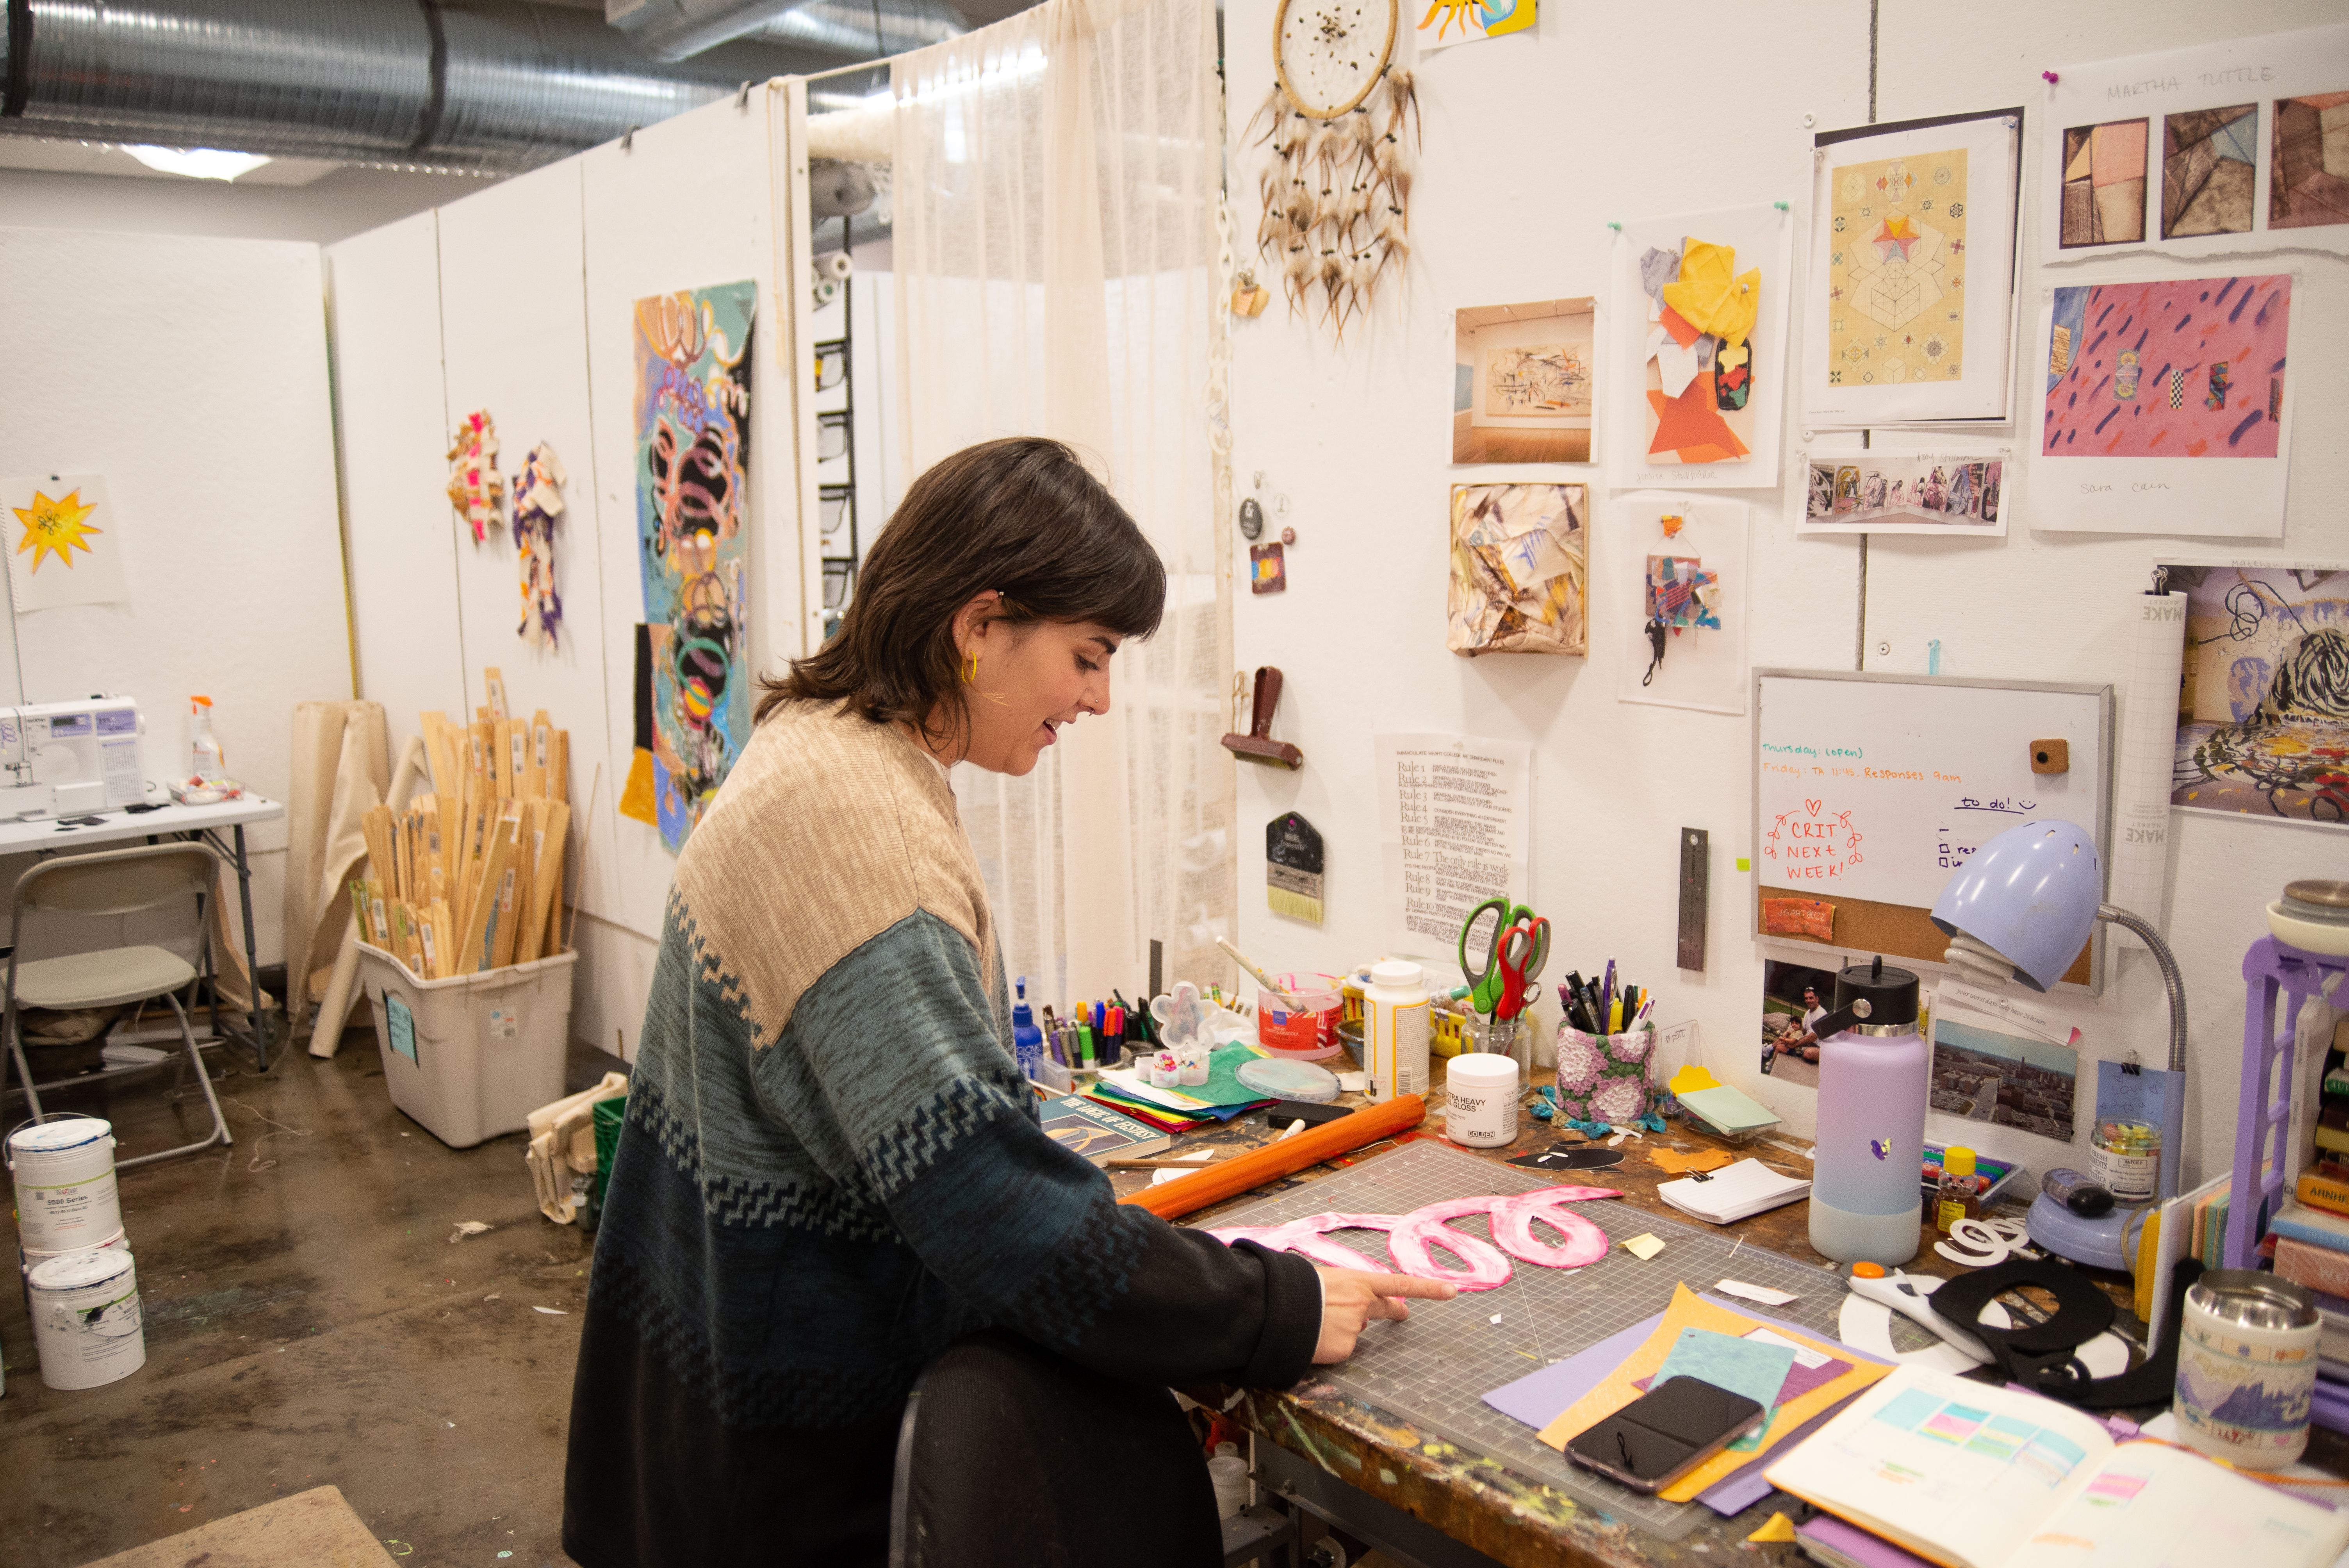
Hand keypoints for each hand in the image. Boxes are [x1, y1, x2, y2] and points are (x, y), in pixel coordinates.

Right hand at [1310, 1267, 1457, 1363]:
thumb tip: (1361, 1315)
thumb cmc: (1296, 1289)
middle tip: (1402, 1313)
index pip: (1399, 1284)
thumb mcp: (1323, 1279)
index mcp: (1357, 1281)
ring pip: (1355, 1329)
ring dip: (1341, 1325)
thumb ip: (1346, 1291)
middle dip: (1395, 1310)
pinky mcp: (1345, 1348)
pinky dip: (1330, 1343)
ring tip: (1317, 1320)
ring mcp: (1355, 1327)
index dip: (1427, 1288)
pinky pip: (1342, 1346)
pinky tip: (1315, 1335)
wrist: (1276, 1309)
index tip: (1451, 1291)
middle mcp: (1362, 1303)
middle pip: (1386, 1307)